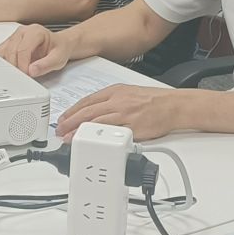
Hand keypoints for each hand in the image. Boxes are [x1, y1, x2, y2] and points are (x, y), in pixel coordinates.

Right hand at [0, 24, 68, 77]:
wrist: (57, 45)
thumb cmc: (58, 49)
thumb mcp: (58, 58)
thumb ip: (46, 65)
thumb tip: (32, 70)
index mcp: (35, 32)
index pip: (23, 49)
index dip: (23, 65)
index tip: (26, 75)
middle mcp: (23, 32)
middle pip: (11, 50)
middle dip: (15, 66)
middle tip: (21, 78)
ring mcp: (14, 37)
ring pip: (3, 51)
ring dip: (6, 65)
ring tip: (15, 75)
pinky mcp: (8, 43)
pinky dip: (1, 62)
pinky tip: (6, 70)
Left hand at [56, 84, 186, 141]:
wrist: (174, 105)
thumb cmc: (154, 100)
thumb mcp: (128, 92)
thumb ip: (110, 100)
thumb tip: (93, 110)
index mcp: (115, 91)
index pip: (87, 101)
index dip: (72, 111)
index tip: (63, 119)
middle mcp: (118, 101)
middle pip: (87, 111)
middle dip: (70, 122)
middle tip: (59, 130)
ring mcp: (125, 115)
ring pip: (96, 122)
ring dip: (79, 131)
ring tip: (69, 138)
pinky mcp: (134, 128)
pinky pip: (113, 134)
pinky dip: (99, 139)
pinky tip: (92, 143)